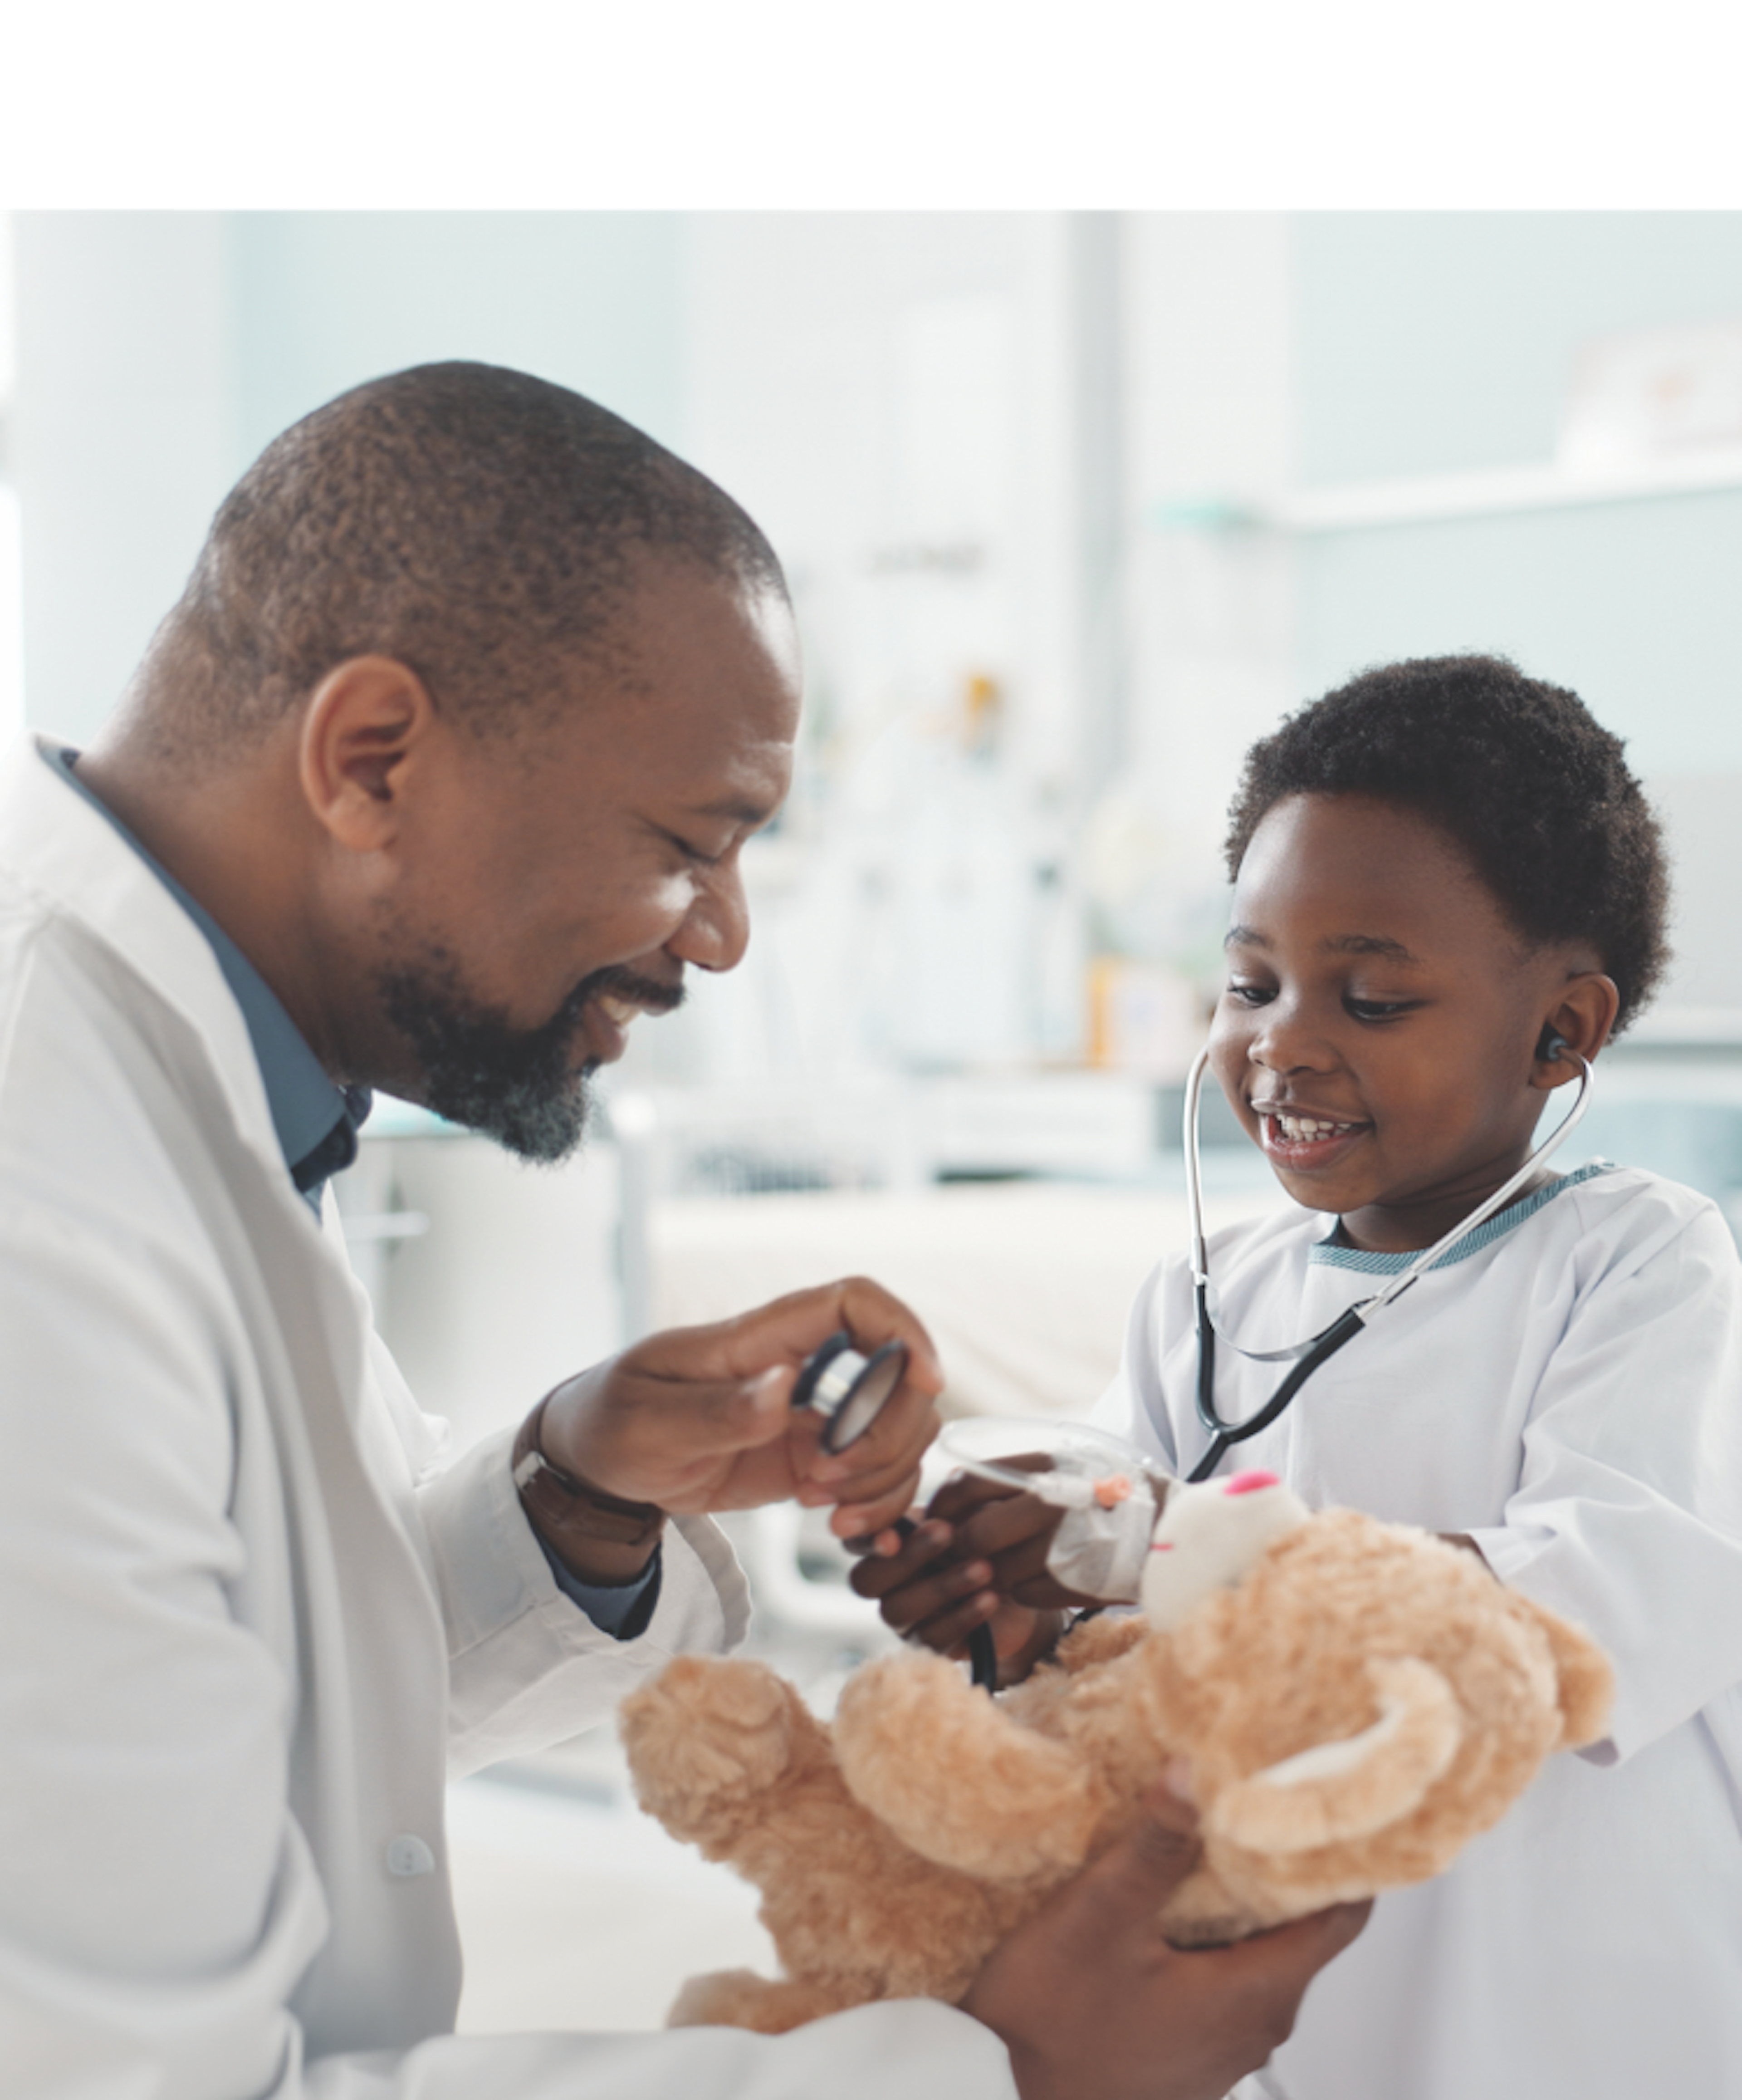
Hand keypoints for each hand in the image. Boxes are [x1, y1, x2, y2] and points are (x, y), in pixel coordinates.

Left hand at [535, 1277, 942, 1538]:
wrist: (597, 1464)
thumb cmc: (613, 1421)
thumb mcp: (647, 1421)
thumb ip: (716, 1411)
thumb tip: (782, 1389)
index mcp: (760, 1338)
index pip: (852, 1302)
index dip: (902, 1328)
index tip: (925, 1379)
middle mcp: (799, 1369)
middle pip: (896, 1376)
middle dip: (892, 1434)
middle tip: (835, 1482)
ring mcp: (810, 1417)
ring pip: (898, 1429)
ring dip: (887, 1477)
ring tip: (832, 1513)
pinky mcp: (810, 1462)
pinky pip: (875, 1476)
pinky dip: (880, 1507)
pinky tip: (852, 1532)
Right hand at [850, 1460, 1088, 1682]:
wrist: (1020, 1584)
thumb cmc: (985, 1537)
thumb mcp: (967, 1513)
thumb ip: (944, 1505)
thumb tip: (939, 1495)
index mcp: (882, 1543)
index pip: (853, 1541)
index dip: (865, 1539)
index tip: (894, 1535)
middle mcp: (883, 1582)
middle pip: (866, 1580)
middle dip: (909, 1557)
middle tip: (948, 1532)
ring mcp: (901, 1616)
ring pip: (897, 1610)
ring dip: (943, 1586)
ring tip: (984, 1568)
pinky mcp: (927, 1645)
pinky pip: (931, 1638)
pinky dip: (963, 1616)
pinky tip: (990, 1598)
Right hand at [963, 1783, 1369, 2099]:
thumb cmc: (1050, 2025)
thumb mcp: (1099, 1917)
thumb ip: (1154, 1847)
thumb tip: (1192, 1773)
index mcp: (1257, 1994)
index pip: (1344, 1913)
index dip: (1341, 1852)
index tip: (1321, 1795)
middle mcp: (1256, 2028)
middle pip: (1304, 1928)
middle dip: (1284, 1861)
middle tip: (1259, 1791)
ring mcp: (1223, 2046)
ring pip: (1261, 1953)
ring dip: (1244, 1898)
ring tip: (1212, 1831)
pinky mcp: (1187, 2052)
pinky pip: (1224, 1979)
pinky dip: (1214, 1934)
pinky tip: (1173, 1900)